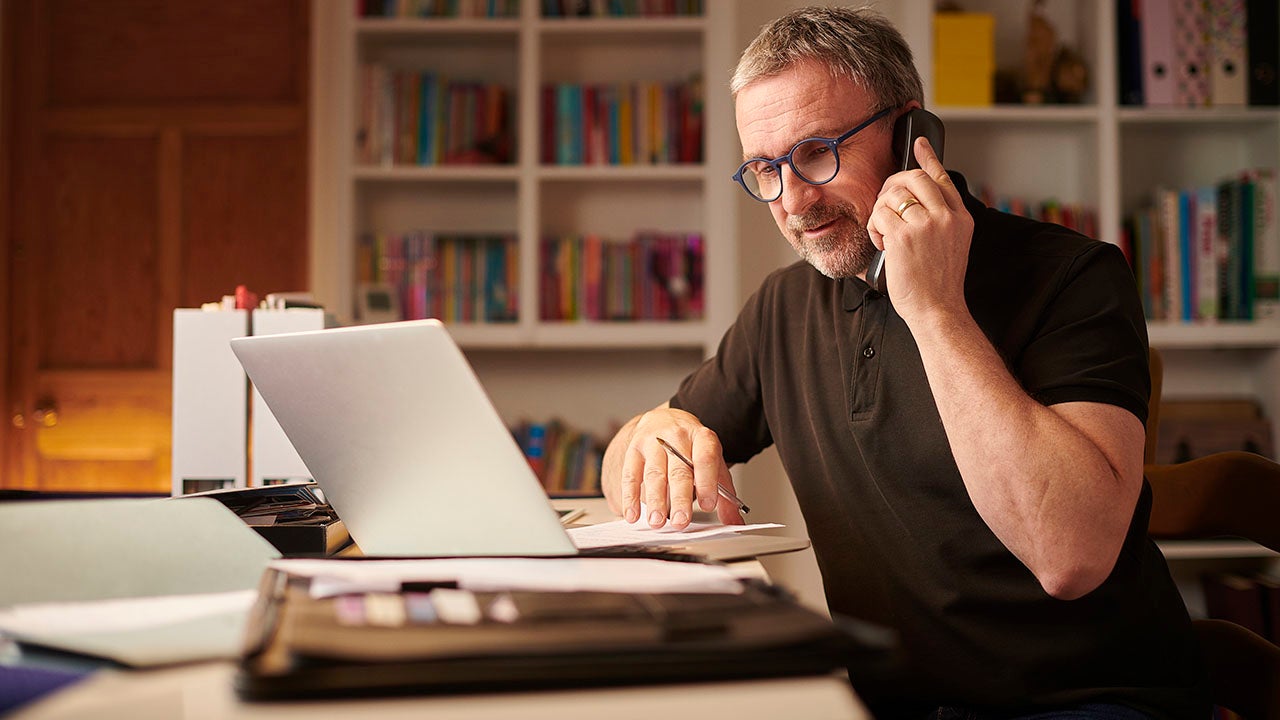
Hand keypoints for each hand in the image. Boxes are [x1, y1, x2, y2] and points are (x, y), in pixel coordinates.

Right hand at [616, 408, 742, 528]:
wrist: (664, 420)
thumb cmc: (691, 447)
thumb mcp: (713, 463)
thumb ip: (724, 494)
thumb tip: (735, 522)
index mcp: (702, 438)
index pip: (706, 458)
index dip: (707, 481)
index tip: (709, 505)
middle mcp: (677, 436)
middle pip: (679, 470)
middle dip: (680, 498)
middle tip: (680, 522)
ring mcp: (653, 442)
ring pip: (654, 474)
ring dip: (655, 500)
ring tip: (656, 522)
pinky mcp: (634, 450)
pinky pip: (631, 475)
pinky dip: (630, 497)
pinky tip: (633, 514)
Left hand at [865, 137, 973, 325]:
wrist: (938, 309)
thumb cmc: (939, 283)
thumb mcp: (953, 245)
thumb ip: (941, 220)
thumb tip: (913, 199)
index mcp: (961, 218)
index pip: (942, 178)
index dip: (928, 158)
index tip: (918, 144)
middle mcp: (946, 217)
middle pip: (913, 178)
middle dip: (891, 186)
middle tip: (884, 204)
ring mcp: (926, 225)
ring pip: (891, 196)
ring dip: (880, 213)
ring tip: (885, 235)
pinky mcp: (904, 237)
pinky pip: (878, 215)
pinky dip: (874, 229)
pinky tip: (882, 245)